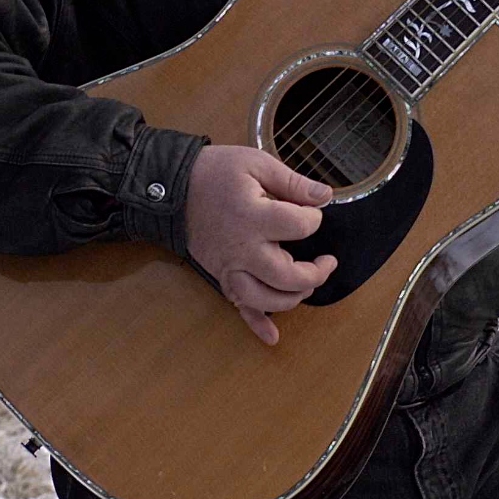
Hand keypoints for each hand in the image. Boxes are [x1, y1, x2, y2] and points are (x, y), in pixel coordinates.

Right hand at [185, 145, 336, 345]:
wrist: (171, 186)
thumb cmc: (215, 172)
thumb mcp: (257, 163)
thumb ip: (293, 182)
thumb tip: (325, 196)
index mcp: (253, 217)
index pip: (300, 227)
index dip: (314, 218)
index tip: (311, 210)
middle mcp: (242, 249)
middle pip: (287, 276)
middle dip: (315, 273)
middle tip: (327, 261)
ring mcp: (229, 267)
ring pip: (265, 298)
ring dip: (292, 298)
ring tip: (307, 283)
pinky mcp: (220, 276)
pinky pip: (238, 307)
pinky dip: (257, 324)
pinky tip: (273, 336)